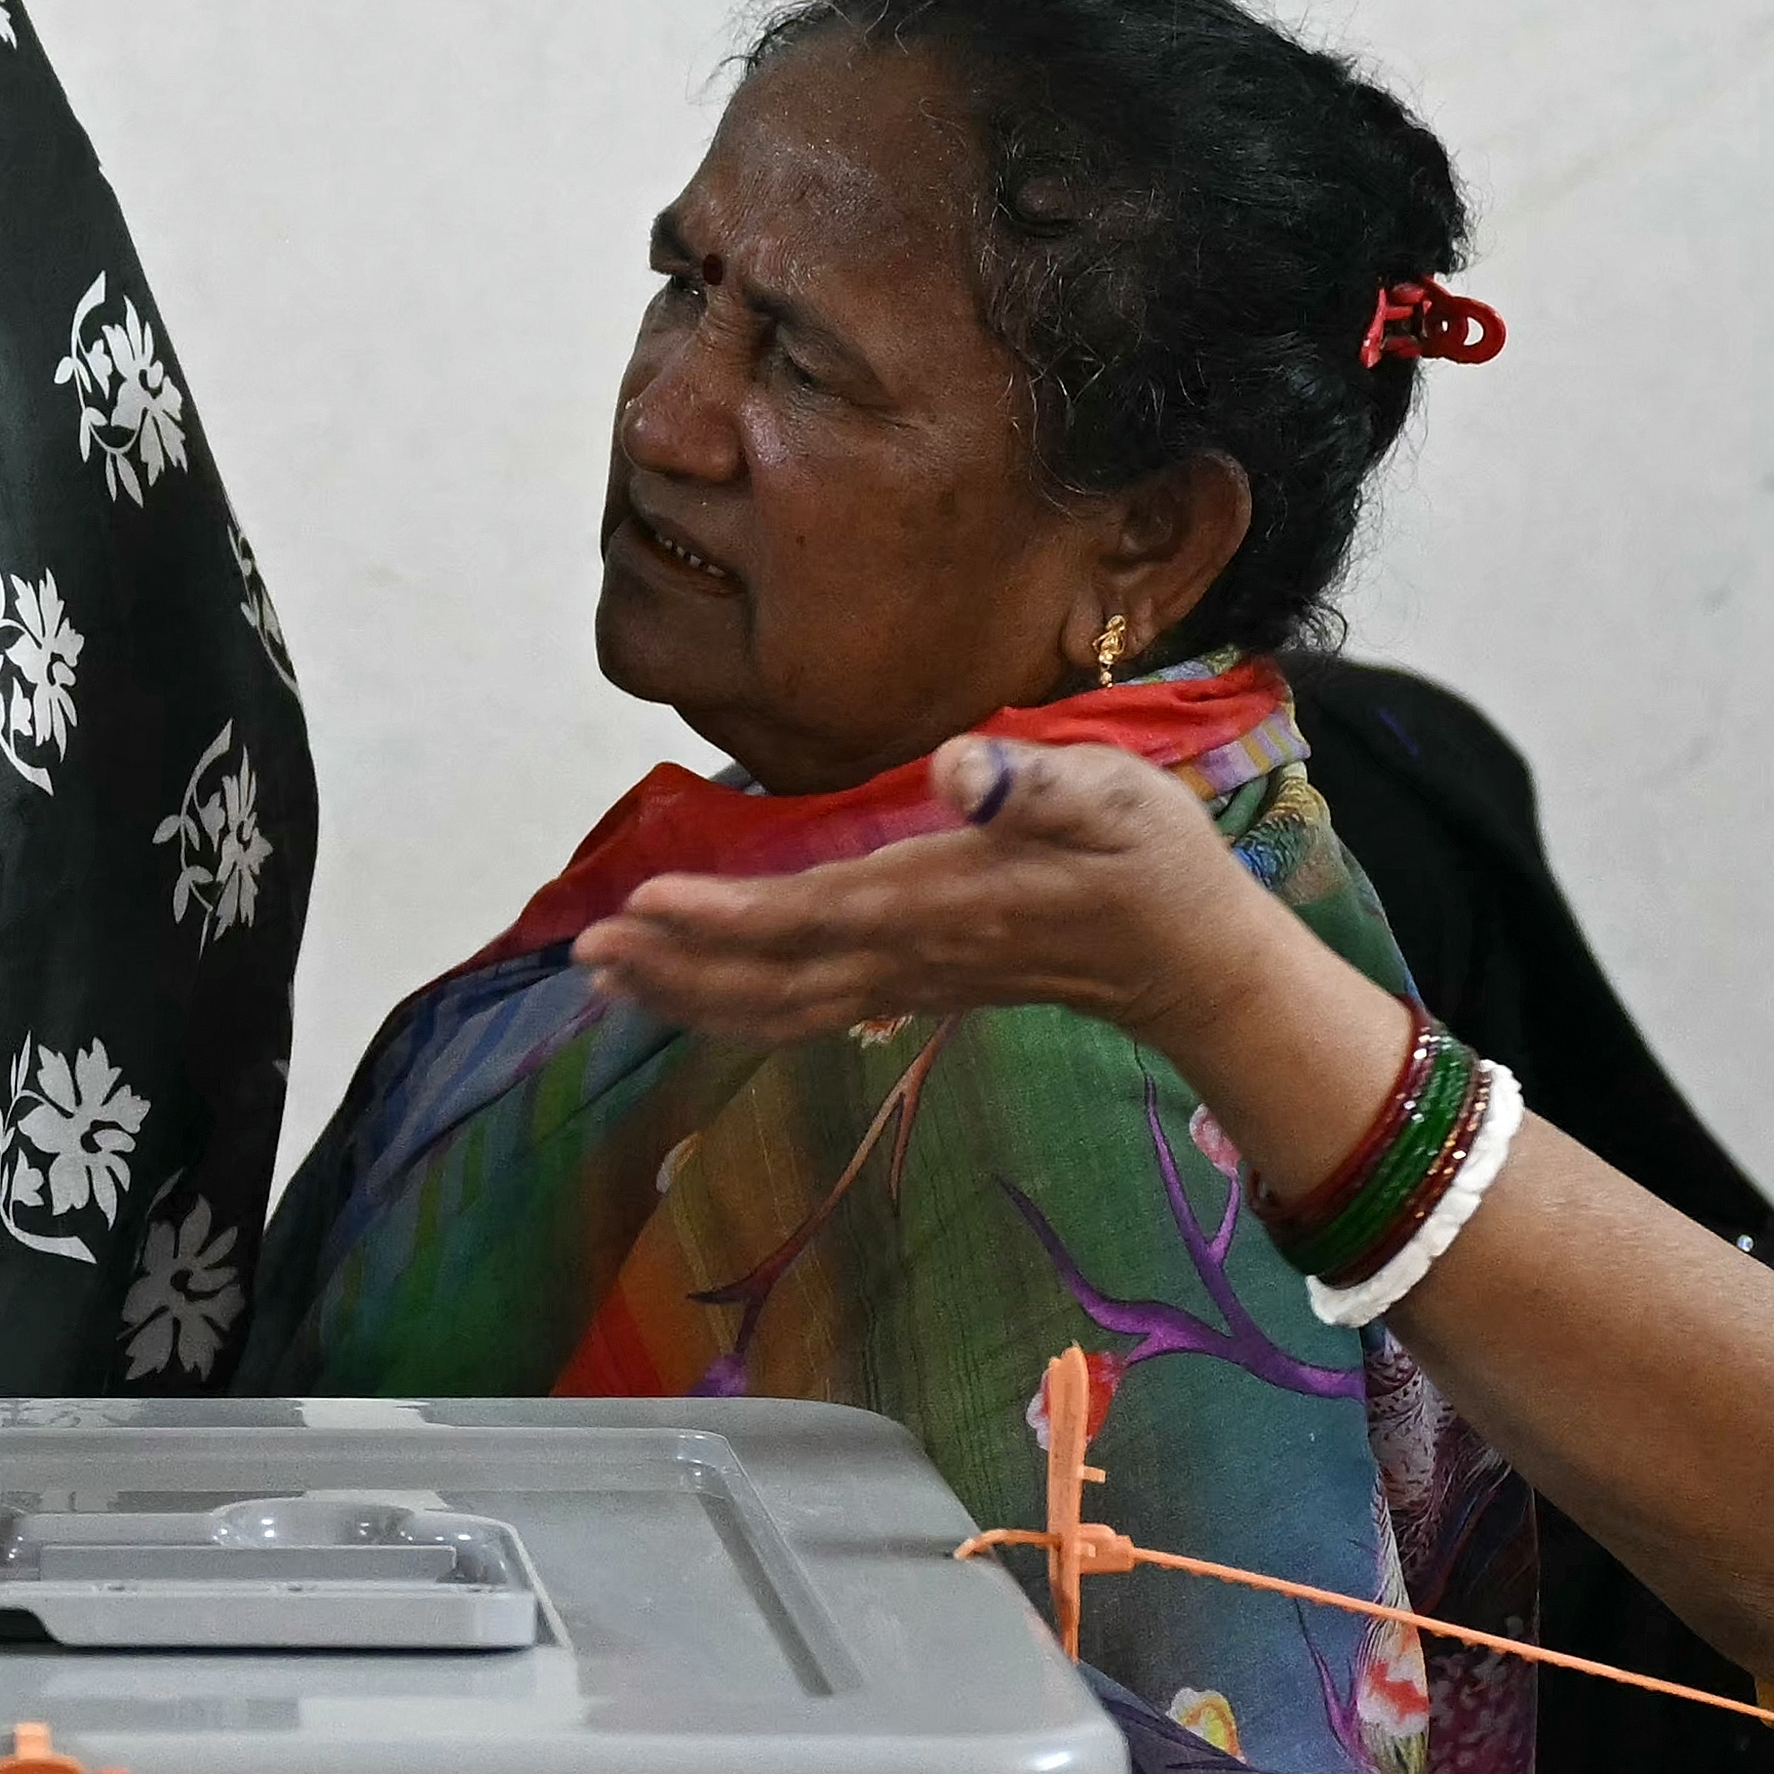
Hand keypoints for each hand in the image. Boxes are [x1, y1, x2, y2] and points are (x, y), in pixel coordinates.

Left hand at [567, 735, 1304, 1054]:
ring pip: (776, 1005)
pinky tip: (685, 993)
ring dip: (687, 995)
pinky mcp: (909, 985)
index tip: (643, 907)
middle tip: (582, 955)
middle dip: (673, 970)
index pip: (811, 917)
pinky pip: (802, 1008)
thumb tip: (958, 765)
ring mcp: (906, 980)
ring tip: (604, 978)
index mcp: (943, 902)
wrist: (1190, 962)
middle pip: (769, 978)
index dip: (724, 918)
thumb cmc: (1151, 864)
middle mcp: (910, 955)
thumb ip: (1031, 781)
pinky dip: (733, 1005)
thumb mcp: (1111, 796)